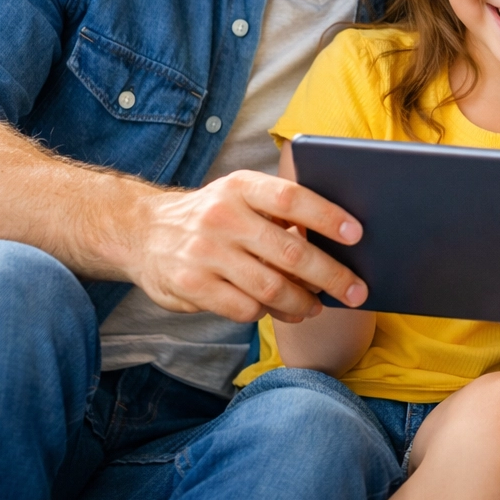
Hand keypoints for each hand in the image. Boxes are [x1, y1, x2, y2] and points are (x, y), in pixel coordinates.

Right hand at [127, 170, 366, 323]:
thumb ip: (279, 212)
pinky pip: (245, 308)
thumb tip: (336, 243)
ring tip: (317, 306)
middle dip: (331, 275)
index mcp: (241, 187)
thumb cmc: (213, 215)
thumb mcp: (240, 196)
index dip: (327, 216)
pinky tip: (279, 310)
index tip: (357, 234)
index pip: (291, 198)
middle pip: (289, 252)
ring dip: (303, 302)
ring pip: (271, 287)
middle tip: (357, 290)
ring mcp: (204, 253)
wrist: (143, 231)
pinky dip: (269, 313)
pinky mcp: (192, 286)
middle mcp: (222, 216)